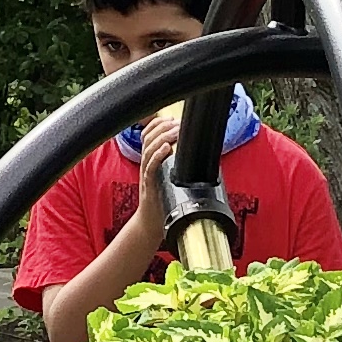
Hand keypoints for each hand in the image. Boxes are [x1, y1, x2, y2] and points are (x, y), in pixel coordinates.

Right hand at [130, 113, 181, 237]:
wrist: (150, 224)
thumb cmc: (162, 201)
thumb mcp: (166, 178)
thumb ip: (173, 164)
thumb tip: (195, 153)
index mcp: (149, 161)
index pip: (148, 135)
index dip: (158, 123)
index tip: (171, 117)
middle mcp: (146, 164)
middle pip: (148, 138)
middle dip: (162, 127)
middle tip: (176, 122)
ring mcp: (146, 174)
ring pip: (149, 149)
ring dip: (162, 137)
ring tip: (174, 131)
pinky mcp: (149, 185)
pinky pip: (150, 167)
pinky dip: (158, 155)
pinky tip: (167, 148)